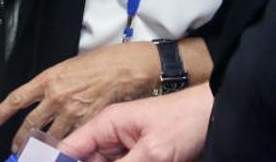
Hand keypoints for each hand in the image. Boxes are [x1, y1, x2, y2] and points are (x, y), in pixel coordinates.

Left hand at [0, 43, 159, 152]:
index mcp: (48, 79)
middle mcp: (56, 97)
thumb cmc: (100, 62)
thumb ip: (54, 83)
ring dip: (42, 147)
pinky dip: (67, 147)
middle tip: (16, 147)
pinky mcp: (87, 124)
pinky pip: (73, 140)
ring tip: (38, 154)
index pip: (18, 98)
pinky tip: (65, 151)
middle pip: (30, 124)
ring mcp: (71, 113)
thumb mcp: (69, 67)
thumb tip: (46, 96)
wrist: (124, 68)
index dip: (2, 111)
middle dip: (20, 139)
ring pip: (50, 137)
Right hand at [58, 86, 212, 161]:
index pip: (70, 147)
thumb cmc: (185, 123)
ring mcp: (127, 149)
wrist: (216, 117)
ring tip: (140, 161)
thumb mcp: (152, 153)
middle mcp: (112, 136)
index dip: (59, 161)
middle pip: (87, 160)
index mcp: (107, 124)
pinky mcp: (141, 158)